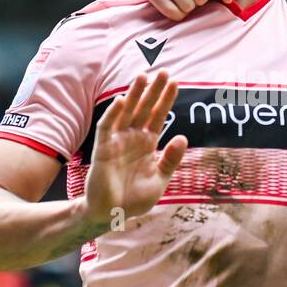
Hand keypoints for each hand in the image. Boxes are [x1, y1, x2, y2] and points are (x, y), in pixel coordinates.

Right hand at [84, 72, 187, 225]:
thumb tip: (183, 137)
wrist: (112, 214)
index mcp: (147, 143)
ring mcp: (117, 141)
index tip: (175, 82)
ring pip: (126, 112)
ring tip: (143, 76)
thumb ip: (170, 159)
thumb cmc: (134, 199)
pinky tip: (122, 100)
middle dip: (153, 90)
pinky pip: (107, 127)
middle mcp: (132, 138)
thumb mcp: (160, 179)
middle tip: (162, 71)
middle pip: (144, 108)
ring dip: (134, 94)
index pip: (158, 116)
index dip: (165, 100)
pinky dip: (114, 113)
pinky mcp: (103, 148)